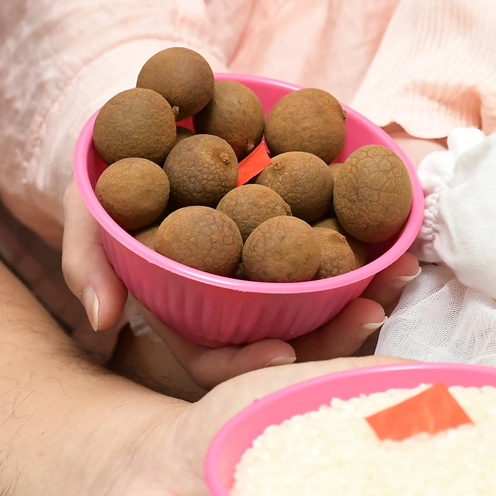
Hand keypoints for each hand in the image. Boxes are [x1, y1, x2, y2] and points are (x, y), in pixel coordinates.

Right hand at [63, 182, 418, 389]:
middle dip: (335, 336)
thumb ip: (88, 260)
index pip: (219, 361)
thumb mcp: (90, 211)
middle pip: (290, 340)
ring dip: (371, 294)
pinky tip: (407, 238)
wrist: (149, 129)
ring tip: (404, 271)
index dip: (249, 366)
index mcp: (189, 318)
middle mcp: (239, 308)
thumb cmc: (115, 181)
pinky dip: (377, 251)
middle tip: (371, 312)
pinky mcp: (305, 239)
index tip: (284, 357)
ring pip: (326, 304)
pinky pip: (345, 255)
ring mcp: (275, 278)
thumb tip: (101, 318)